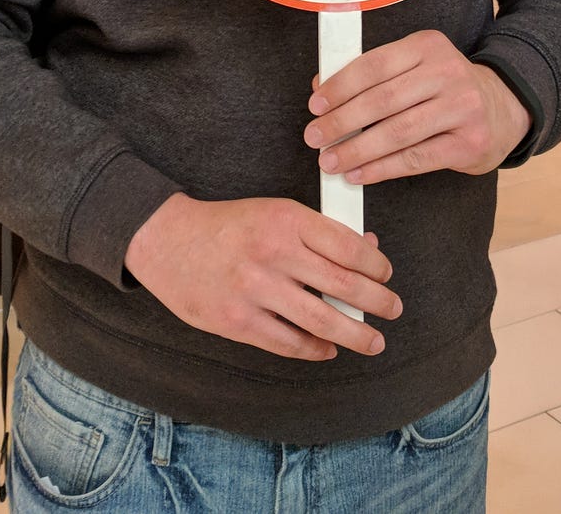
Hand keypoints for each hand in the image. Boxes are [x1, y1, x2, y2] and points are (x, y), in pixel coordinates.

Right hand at [124, 193, 401, 361]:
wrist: (167, 240)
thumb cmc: (228, 225)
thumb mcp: (274, 212)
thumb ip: (316, 232)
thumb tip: (365, 248)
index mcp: (285, 219)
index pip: (348, 246)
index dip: (376, 265)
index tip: (386, 274)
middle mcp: (273, 253)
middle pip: (343, 285)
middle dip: (377, 302)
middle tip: (393, 309)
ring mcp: (255, 290)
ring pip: (322, 320)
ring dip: (356, 334)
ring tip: (373, 340)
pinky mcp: (238, 321)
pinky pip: (289, 342)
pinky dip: (315, 349)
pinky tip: (328, 348)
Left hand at [304, 29, 531, 182]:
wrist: (502, 108)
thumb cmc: (444, 88)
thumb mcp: (414, 67)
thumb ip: (372, 75)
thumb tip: (321, 89)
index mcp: (427, 46)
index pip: (374, 65)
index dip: (340, 86)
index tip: (315, 105)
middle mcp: (447, 72)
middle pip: (383, 100)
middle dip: (342, 121)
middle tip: (315, 137)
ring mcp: (462, 108)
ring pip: (398, 132)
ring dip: (357, 150)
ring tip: (330, 161)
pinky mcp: (469, 142)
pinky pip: (416, 159)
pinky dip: (382, 169)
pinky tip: (359, 174)